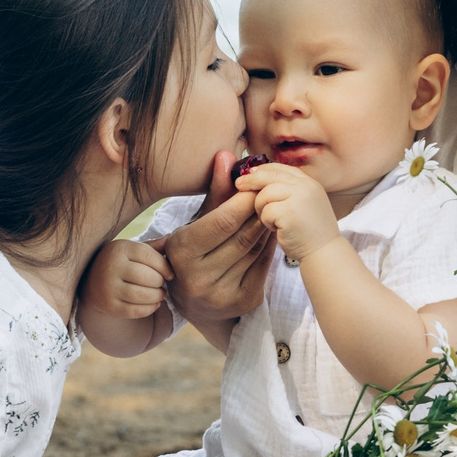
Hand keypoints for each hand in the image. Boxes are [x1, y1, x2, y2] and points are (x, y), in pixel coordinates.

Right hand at [84, 238, 169, 321]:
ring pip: (142, 295)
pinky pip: (136, 311)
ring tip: (160, 294)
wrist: (91, 281)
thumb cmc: (120, 263)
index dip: (165, 266)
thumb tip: (171, 239)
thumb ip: (152, 247)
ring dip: (157, 296)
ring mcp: (109, 288)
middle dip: (160, 282)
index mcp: (120, 249)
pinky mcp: (110, 305)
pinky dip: (150, 308)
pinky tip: (154, 304)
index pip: (149, 256)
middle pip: (147, 277)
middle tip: (162, 283)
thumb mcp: (132, 250)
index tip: (170, 273)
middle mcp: (112, 267)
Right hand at [161, 151, 273, 322]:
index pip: (221, 223)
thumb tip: (227, 154)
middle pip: (241, 237)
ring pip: (255, 250)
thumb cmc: (195, 250)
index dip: (242, 202)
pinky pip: (264, 264)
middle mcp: (198, 278)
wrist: (195, 301)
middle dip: (260, 212)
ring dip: (268, 226)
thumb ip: (215, 189)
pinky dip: (271, 244)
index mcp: (180, 253)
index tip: (256, 186)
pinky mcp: (243, 301)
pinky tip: (273, 229)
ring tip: (275, 208)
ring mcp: (222, 295)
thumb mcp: (198, 220)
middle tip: (273, 193)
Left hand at [237, 159, 341, 266]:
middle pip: (270, 175)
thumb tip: (256, 176)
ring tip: (272, 221)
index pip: (281, 168)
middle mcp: (306, 187)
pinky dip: (266, 222)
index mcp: (310, 183)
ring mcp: (300, 198)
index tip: (249, 175)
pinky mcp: (290, 212)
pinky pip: (266, 211)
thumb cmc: (308, 233)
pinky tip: (277, 229)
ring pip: (265, 194)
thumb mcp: (302, 204)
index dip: (262, 170)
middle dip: (251, 181)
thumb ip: (286, 190)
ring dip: (262, 209)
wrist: (323, 252)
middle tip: (239, 185)